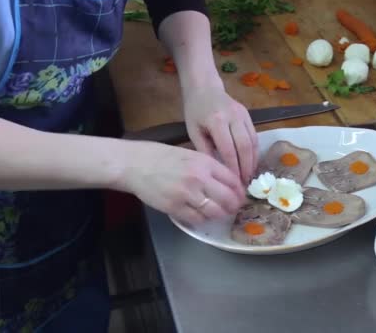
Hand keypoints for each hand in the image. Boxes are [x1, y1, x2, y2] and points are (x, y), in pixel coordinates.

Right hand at [122, 141, 245, 224]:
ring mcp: (187, 194)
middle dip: (234, 206)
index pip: (233, 180)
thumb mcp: (190, 155)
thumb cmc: (161, 157)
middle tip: (234, 208)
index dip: (239, 191)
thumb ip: (209, 167)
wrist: (135, 164)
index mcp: (205, 163)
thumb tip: (228, 181)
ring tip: (219, 213)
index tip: (240, 195)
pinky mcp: (175, 207)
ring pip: (215, 211)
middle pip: (228, 198)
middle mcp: (199, 178)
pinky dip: (202, 219)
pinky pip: (197, 218)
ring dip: (220, 214)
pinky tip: (202, 215)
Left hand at [182, 86, 258, 183]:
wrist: (204, 87)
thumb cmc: (195, 111)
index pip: (228, 149)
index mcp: (216, 121)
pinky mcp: (248, 115)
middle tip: (244, 184)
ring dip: (252, 161)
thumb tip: (217, 172)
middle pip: (244, 146)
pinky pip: (254, 136)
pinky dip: (254, 152)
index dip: (233, 167)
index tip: (233, 183)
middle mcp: (233, 117)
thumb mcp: (194, 131)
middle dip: (246, 167)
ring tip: (249, 176)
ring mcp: (243, 115)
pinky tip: (251, 163)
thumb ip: (204, 150)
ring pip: (253, 141)